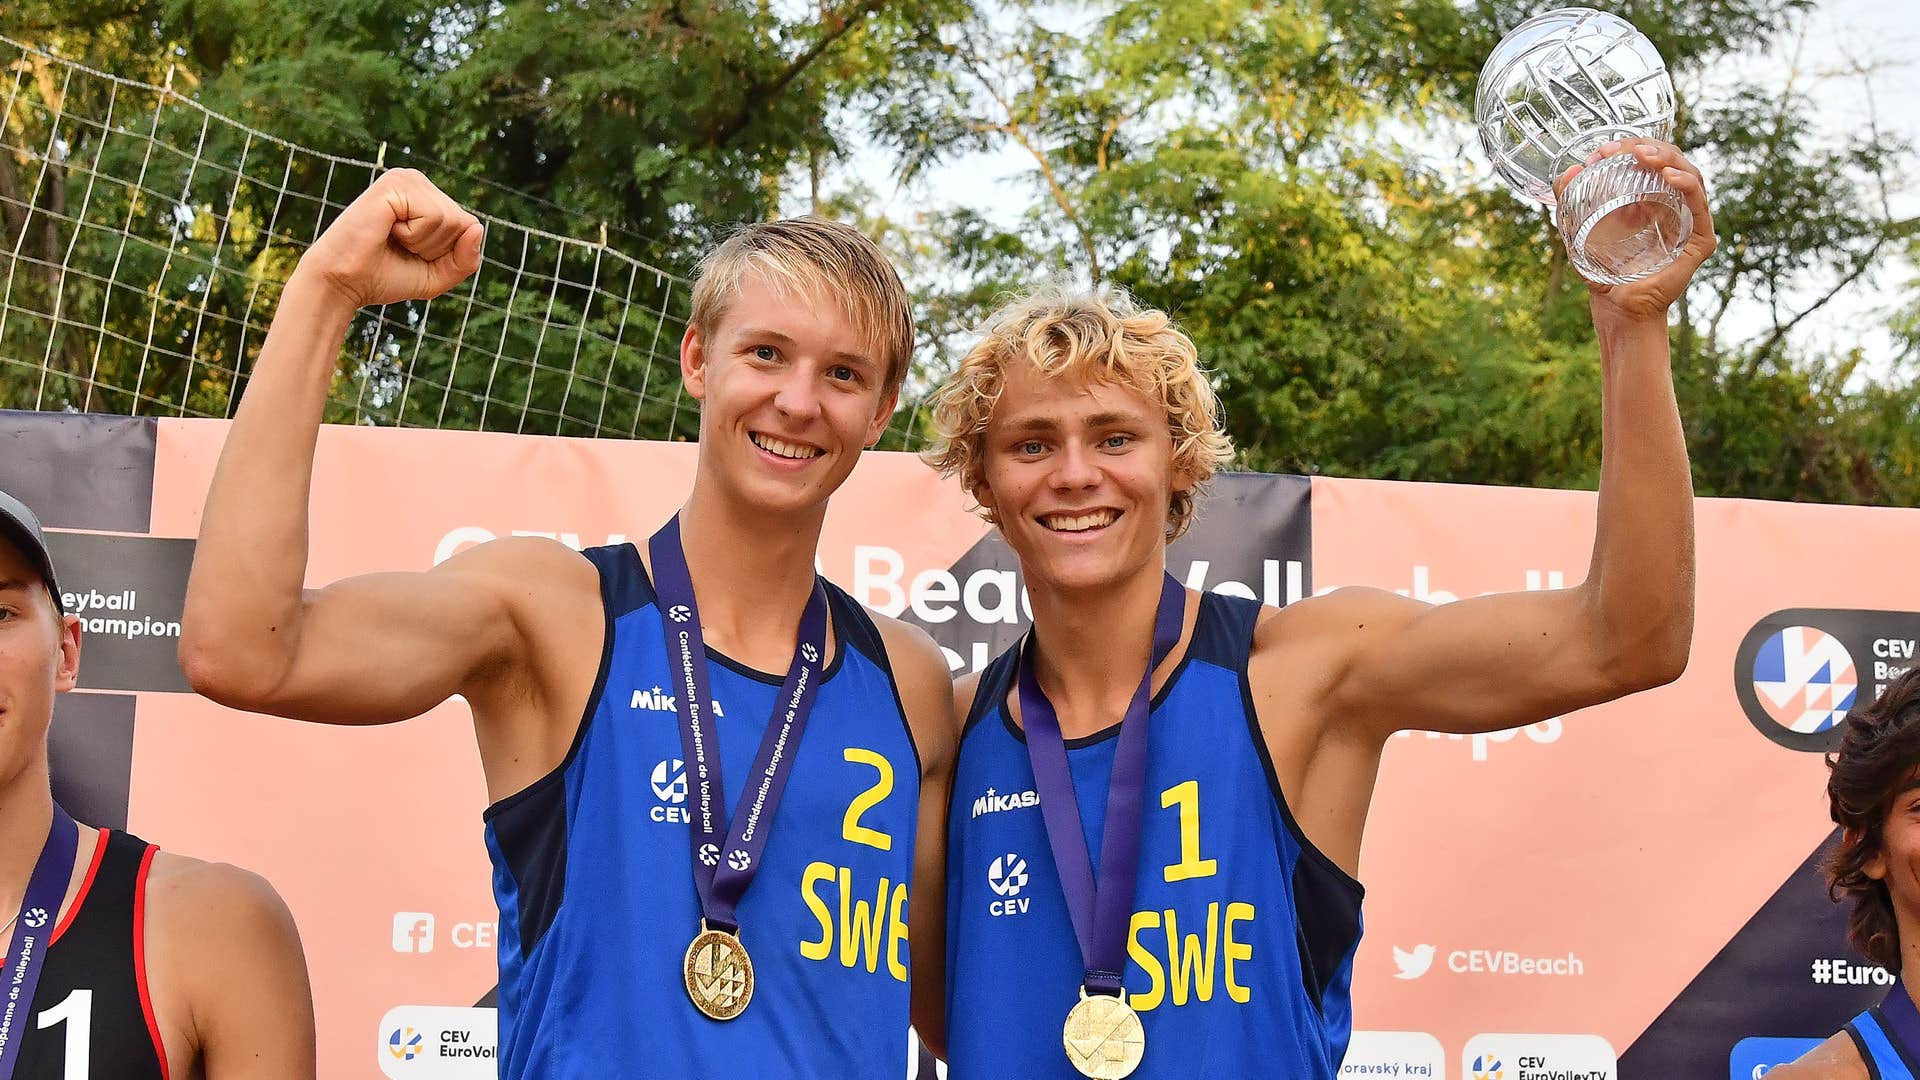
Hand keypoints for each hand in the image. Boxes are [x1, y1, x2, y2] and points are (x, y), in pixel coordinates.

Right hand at [298, 169, 484, 309]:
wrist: (344, 282)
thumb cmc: (385, 276)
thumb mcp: (438, 275)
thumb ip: (467, 258)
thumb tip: (478, 227)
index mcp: (428, 196)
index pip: (470, 227)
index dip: (447, 254)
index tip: (412, 254)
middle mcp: (418, 181)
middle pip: (464, 223)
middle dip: (436, 249)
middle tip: (400, 247)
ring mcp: (406, 178)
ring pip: (452, 220)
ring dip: (424, 243)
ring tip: (392, 238)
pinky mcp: (394, 184)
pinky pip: (433, 217)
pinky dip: (413, 235)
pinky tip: (387, 230)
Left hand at [1553, 140, 1716, 325]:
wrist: (1616, 308)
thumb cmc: (1603, 272)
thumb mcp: (1579, 230)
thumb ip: (1570, 200)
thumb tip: (1569, 170)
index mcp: (1650, 199)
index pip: (1650, 160)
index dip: (1629, 148)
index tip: (1602, 151)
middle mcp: (1674, 205)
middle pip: (1671, 162)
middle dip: (1647, 148)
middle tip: (1619, 149)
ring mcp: (1690, 220)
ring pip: (1689, 176)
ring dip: (1668, 159)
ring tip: (1643, 155)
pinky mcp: (1700, 240)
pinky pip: (1700, 205)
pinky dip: (1687, 185)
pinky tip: (1669, 176)